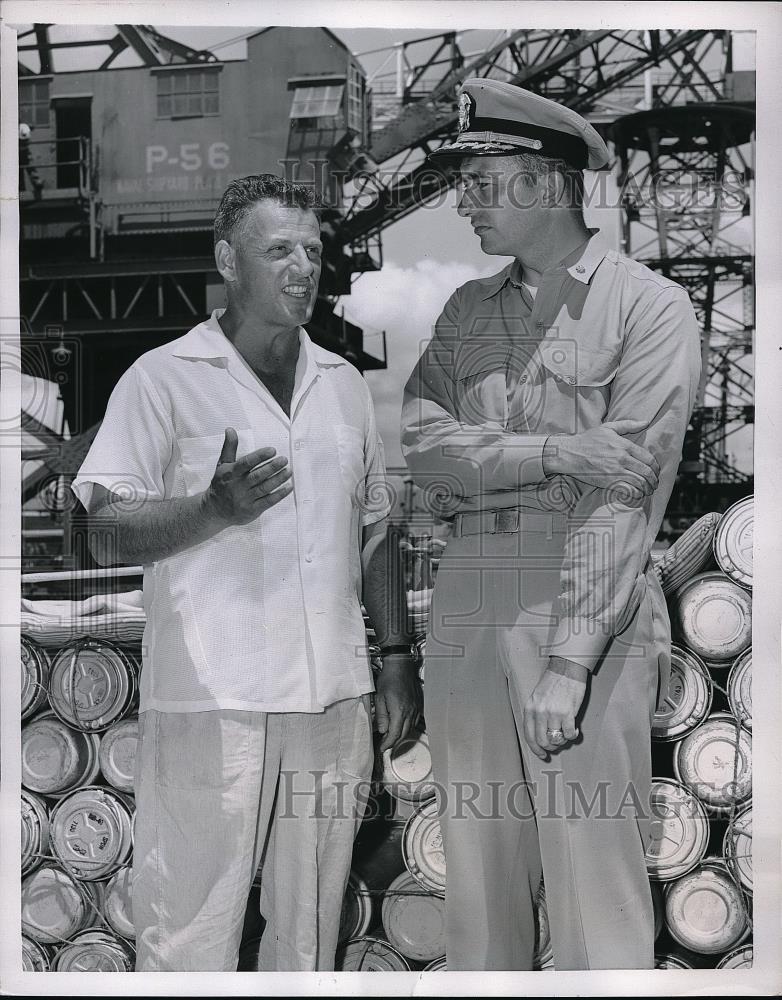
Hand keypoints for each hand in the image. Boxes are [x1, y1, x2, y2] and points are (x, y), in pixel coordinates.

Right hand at [206, 427, 292, 526]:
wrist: (214, 510)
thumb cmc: (221, 484)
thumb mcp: (223, 465)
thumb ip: (229, 447)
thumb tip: (230, 430)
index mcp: (231, 473)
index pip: (246, 463)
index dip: (259, 456)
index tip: (272, 450)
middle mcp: (238, 486)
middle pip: (257, 476)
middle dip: (272, 467)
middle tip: (284, 460)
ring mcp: (245, 499)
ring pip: (264, 488)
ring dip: (278, 479)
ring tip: (289, 471)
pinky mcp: (252, 510)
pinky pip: (268, 502)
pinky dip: (279, 495)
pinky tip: (288, 487)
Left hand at [374, 654, 422, 752]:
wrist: (400, 666)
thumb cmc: (389, 679)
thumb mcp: (379, 698)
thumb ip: (381, 717)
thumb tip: (382, 730)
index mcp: (399, 711)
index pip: (394, 735)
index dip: (388, 744)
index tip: (382, 747)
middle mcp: (410, 712)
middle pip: (404, 734)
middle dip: (394, 742)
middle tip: (386, 744)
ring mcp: (416, 708)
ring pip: (410, 728)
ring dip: (402, 734)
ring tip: (392, 736)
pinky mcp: (419, 704)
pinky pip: (416, 720)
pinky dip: (409, 726)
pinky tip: (403, 725)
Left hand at [522, 657, 587, 759]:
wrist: (566, 670)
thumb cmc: (552, 682)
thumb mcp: (536, 697)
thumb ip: (536, 714)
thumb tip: (541, 734)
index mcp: (530, 708)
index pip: (529, 736)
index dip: (535, 749)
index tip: (542, 754)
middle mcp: (540, 712)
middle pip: (542, 741)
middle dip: (550, 747)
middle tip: (556, 746)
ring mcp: (553, 713)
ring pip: (556, 739)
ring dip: (562, 741)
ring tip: (566, 735)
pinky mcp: (567, 713)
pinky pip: (569, 734)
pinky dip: (573, 735)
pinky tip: (575, 730)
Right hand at [543, 419, 659, 494]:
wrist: (570, 454)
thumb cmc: (587, 440)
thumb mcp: (608, 428)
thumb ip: (628, 425)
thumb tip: (646, 422)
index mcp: (624, 445)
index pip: (648, 459)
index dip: (656, 468)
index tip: (656, 472)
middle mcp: (623, 458)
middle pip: (647, 472)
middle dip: (653, 480)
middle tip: (654, 484)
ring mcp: (616, 471)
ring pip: (640, 482)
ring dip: (647, 488)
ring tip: (647, 490)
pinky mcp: (608, 482)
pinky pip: (629, 490)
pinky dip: (636, 493)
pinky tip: (637, 494)